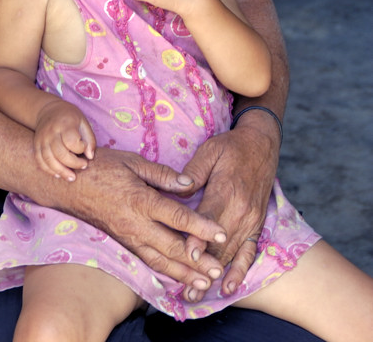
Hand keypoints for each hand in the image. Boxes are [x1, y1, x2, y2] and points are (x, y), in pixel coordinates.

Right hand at [34, 98, 95, 181]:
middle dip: (73, 164)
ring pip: (49, 160)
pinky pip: (40, 161)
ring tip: (71, 177)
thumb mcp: (83, 122)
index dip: (80, 148)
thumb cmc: (70, 117)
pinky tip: (58, 175)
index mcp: (65, 124)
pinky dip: (49, 170)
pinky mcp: (36, 145)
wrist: (48, 110)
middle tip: (83, 166)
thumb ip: (89, 139)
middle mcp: (51, 132)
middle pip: (60, 153)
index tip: (85, 149)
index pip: (71, 141)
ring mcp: (41, 139)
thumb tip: (90, 157)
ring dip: (61, 172)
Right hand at [65, 147, 226, 301]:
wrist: (68, 184)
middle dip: (197, 261)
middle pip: (172, 247)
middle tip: (218, 270)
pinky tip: (177, 277)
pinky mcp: (123, 243)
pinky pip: (146, 261)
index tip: (221, 234)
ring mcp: (128, 237)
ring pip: (159, 261)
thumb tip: (189, 185)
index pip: (178, 217)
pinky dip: (164, 272)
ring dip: (183, 273)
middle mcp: (136, 224)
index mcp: (141, 200)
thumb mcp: (133, 162)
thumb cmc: (101, 167)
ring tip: (203, 283)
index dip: (201, 227)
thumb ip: (162, 175)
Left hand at [177, 113, 279, 296]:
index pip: (208, 220)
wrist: (262, 144)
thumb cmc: (231, 146)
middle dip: (201, 268)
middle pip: (219, 245)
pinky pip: (250, 252)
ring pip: (231, 254)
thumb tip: (179, 189)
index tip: (185, 255)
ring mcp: (251, 220)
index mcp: (227, 191)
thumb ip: (193, 172)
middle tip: (184, 291)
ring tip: (197, 295)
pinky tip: (229, 288)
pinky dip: (240, 272)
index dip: (196, 238)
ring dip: (215, 276)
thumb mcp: (209, 151)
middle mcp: (241, 211)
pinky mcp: (257, 225)